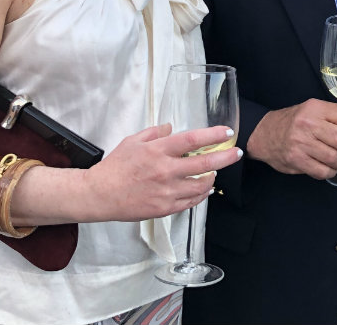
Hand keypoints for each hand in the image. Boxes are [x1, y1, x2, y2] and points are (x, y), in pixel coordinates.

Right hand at [82, 123, 241, 221]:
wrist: (99, 195)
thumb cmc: (115, 167)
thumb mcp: (133, 141)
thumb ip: (155, 133)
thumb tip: (171, 128)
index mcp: (158, 151)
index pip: (192, 140)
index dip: (212, 135)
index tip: (226, 132)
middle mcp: (165, 171)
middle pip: (204, 163)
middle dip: (225, 157)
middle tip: (236, 153)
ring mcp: (167, 191)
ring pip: (201, 185)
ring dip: (212, 177)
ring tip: (215, 172)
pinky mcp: (165, 208)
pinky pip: (191, 201)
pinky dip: (201, 194)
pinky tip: (204, 188)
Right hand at [246, 99, 336, 178]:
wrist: (264, 134)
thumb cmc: (295, 122)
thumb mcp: (317, 111)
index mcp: (316, 108)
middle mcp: (308, 124)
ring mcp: (301, 143)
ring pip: (334, 158)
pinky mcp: (296, 160)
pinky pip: (322, 171)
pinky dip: (331, 172)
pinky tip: (329, 167)